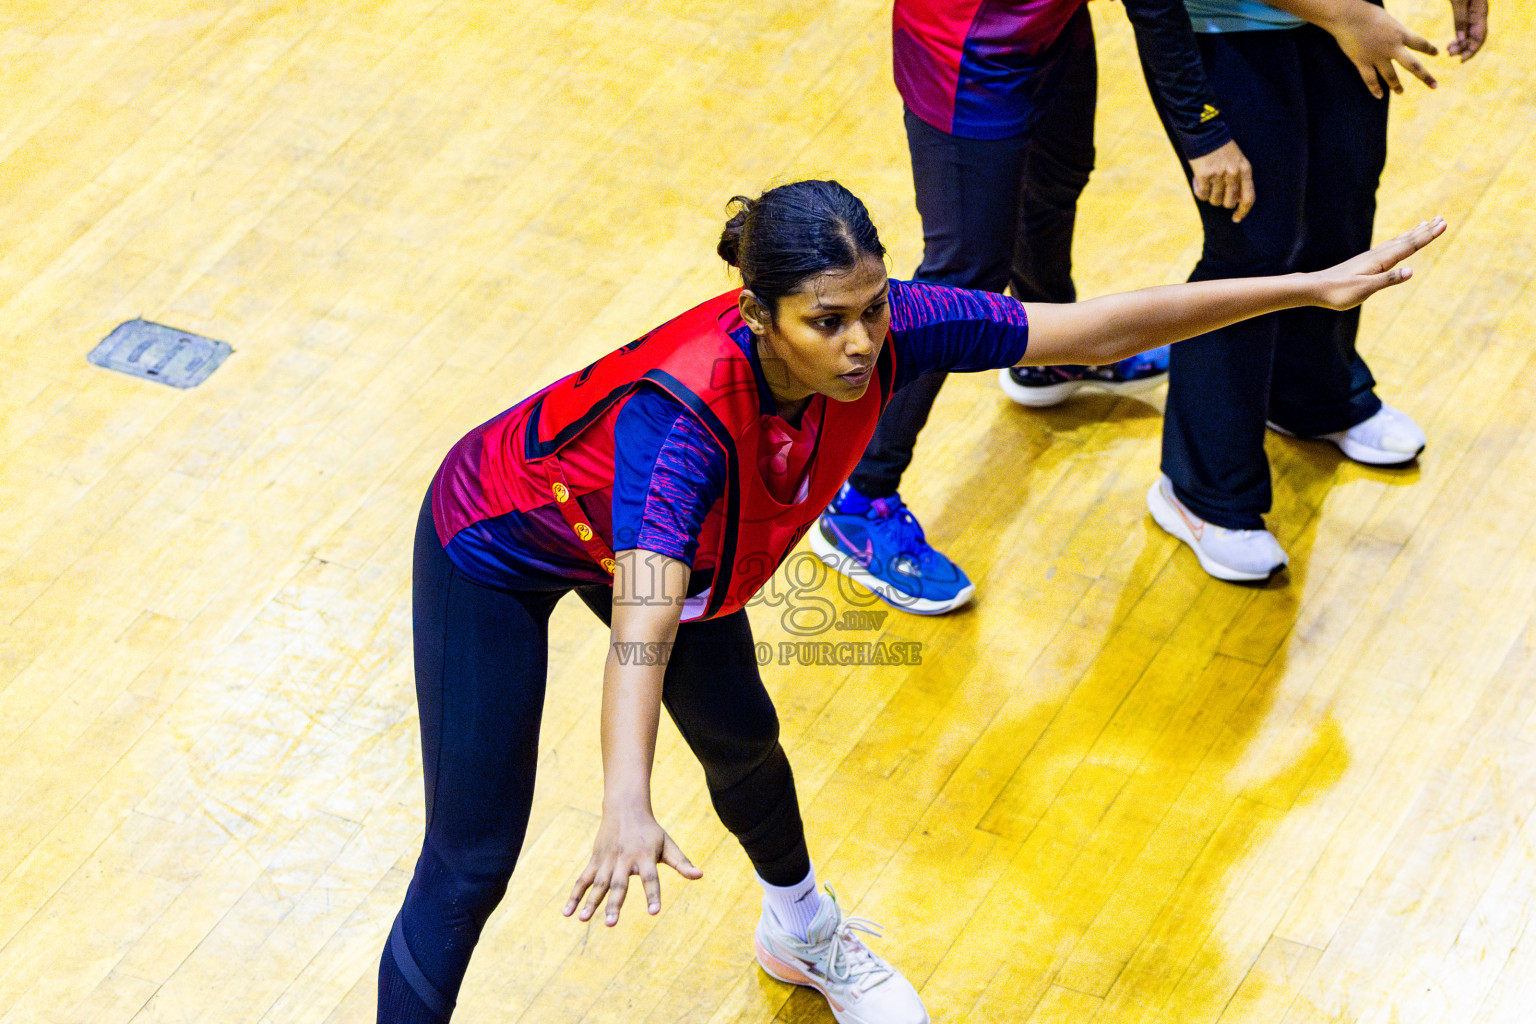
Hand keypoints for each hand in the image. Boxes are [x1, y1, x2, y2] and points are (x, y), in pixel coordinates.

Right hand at [563, 804, 700, 925]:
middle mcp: (625, 859)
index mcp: (645, 857)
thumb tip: (700, 876)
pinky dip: (575, 895)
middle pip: (619, 884)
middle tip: (611, 924)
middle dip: (614, 904)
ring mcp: (608, 860)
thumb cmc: (650, 831)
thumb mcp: (668, 844)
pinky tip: (567, 912)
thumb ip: (682, 862)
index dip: (653, 895)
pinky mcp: (595, 860)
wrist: (625, 807)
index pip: (651, 878)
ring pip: (598, 883)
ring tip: (583, 920)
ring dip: (590, 902)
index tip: (654, 912)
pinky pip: (583, 879)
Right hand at [1187, 140, 1254, 223]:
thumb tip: (1236, 202)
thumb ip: (1240, 180)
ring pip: (1214, 200)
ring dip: (1209, 195)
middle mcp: (1234, 173)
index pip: (1248, 198)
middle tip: (1215, 191)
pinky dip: (1199, 191)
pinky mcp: (1204, 175)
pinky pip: (1202, 195)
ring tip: (1207, 182)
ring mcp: (1219, 175)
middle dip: (1221, 201)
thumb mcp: (1237, 161)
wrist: (1206, 132)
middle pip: (1229, 203)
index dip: (1243, 211)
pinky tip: (1198, 180)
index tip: (1235, 219)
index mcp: (1245, 169)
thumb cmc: (1221, 149)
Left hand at [1305, 216, 1445, 309]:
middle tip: (1442, 218)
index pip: (1409, 245)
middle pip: (1406, 239)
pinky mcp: (1365, 262)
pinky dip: (1399, 241)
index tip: (1443, 223)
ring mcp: (1371, 257)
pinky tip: (1398, 242)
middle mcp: (1377, 255)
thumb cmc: (1340, 292)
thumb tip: (1411, 271)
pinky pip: (1388, 247)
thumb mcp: (1365, 289)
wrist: (1316, 288)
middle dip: (1425, 230)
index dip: (1427, 235)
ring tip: (1425, 224)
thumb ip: (1388, 280)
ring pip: (1397, 241)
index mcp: (1380, 260)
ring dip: (1413, 233)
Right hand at [1324, 2, 1438, 96]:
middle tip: (1434, 86)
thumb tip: (1394, 39)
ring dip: (1397, 86)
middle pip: (1412, 65)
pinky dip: (1374, 89)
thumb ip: (1392, 31)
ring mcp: (1377, 57)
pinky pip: (1370, 79)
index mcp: (1400, 33)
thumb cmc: (1365, 12)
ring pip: (1391, 76)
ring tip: (1400, 92)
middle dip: (1424, 76)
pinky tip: (1379, 96)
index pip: (1420, 43)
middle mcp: (1392, 47)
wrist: (1347, 16)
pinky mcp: (1362, 62)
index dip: (1429, 49)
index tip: (1436, 53)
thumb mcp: (1387, 19)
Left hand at [1447, 0, 1487, 59]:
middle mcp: (1479, 14)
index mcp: (1480, 12)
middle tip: (1449, 54)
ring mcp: (1473, 13)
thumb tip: (1461, 39)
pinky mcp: (1466, 12)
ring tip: (1448, 51)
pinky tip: (1451, 44)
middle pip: (1476, 37)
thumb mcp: (1459, 1)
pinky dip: (1459, 37)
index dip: (1472, 49)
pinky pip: (1465, 29)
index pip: (1480, 36)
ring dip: (1461, 45)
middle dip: (1465, 48)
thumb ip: (1461, 18)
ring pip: (1470, 34)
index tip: (1461, 60)